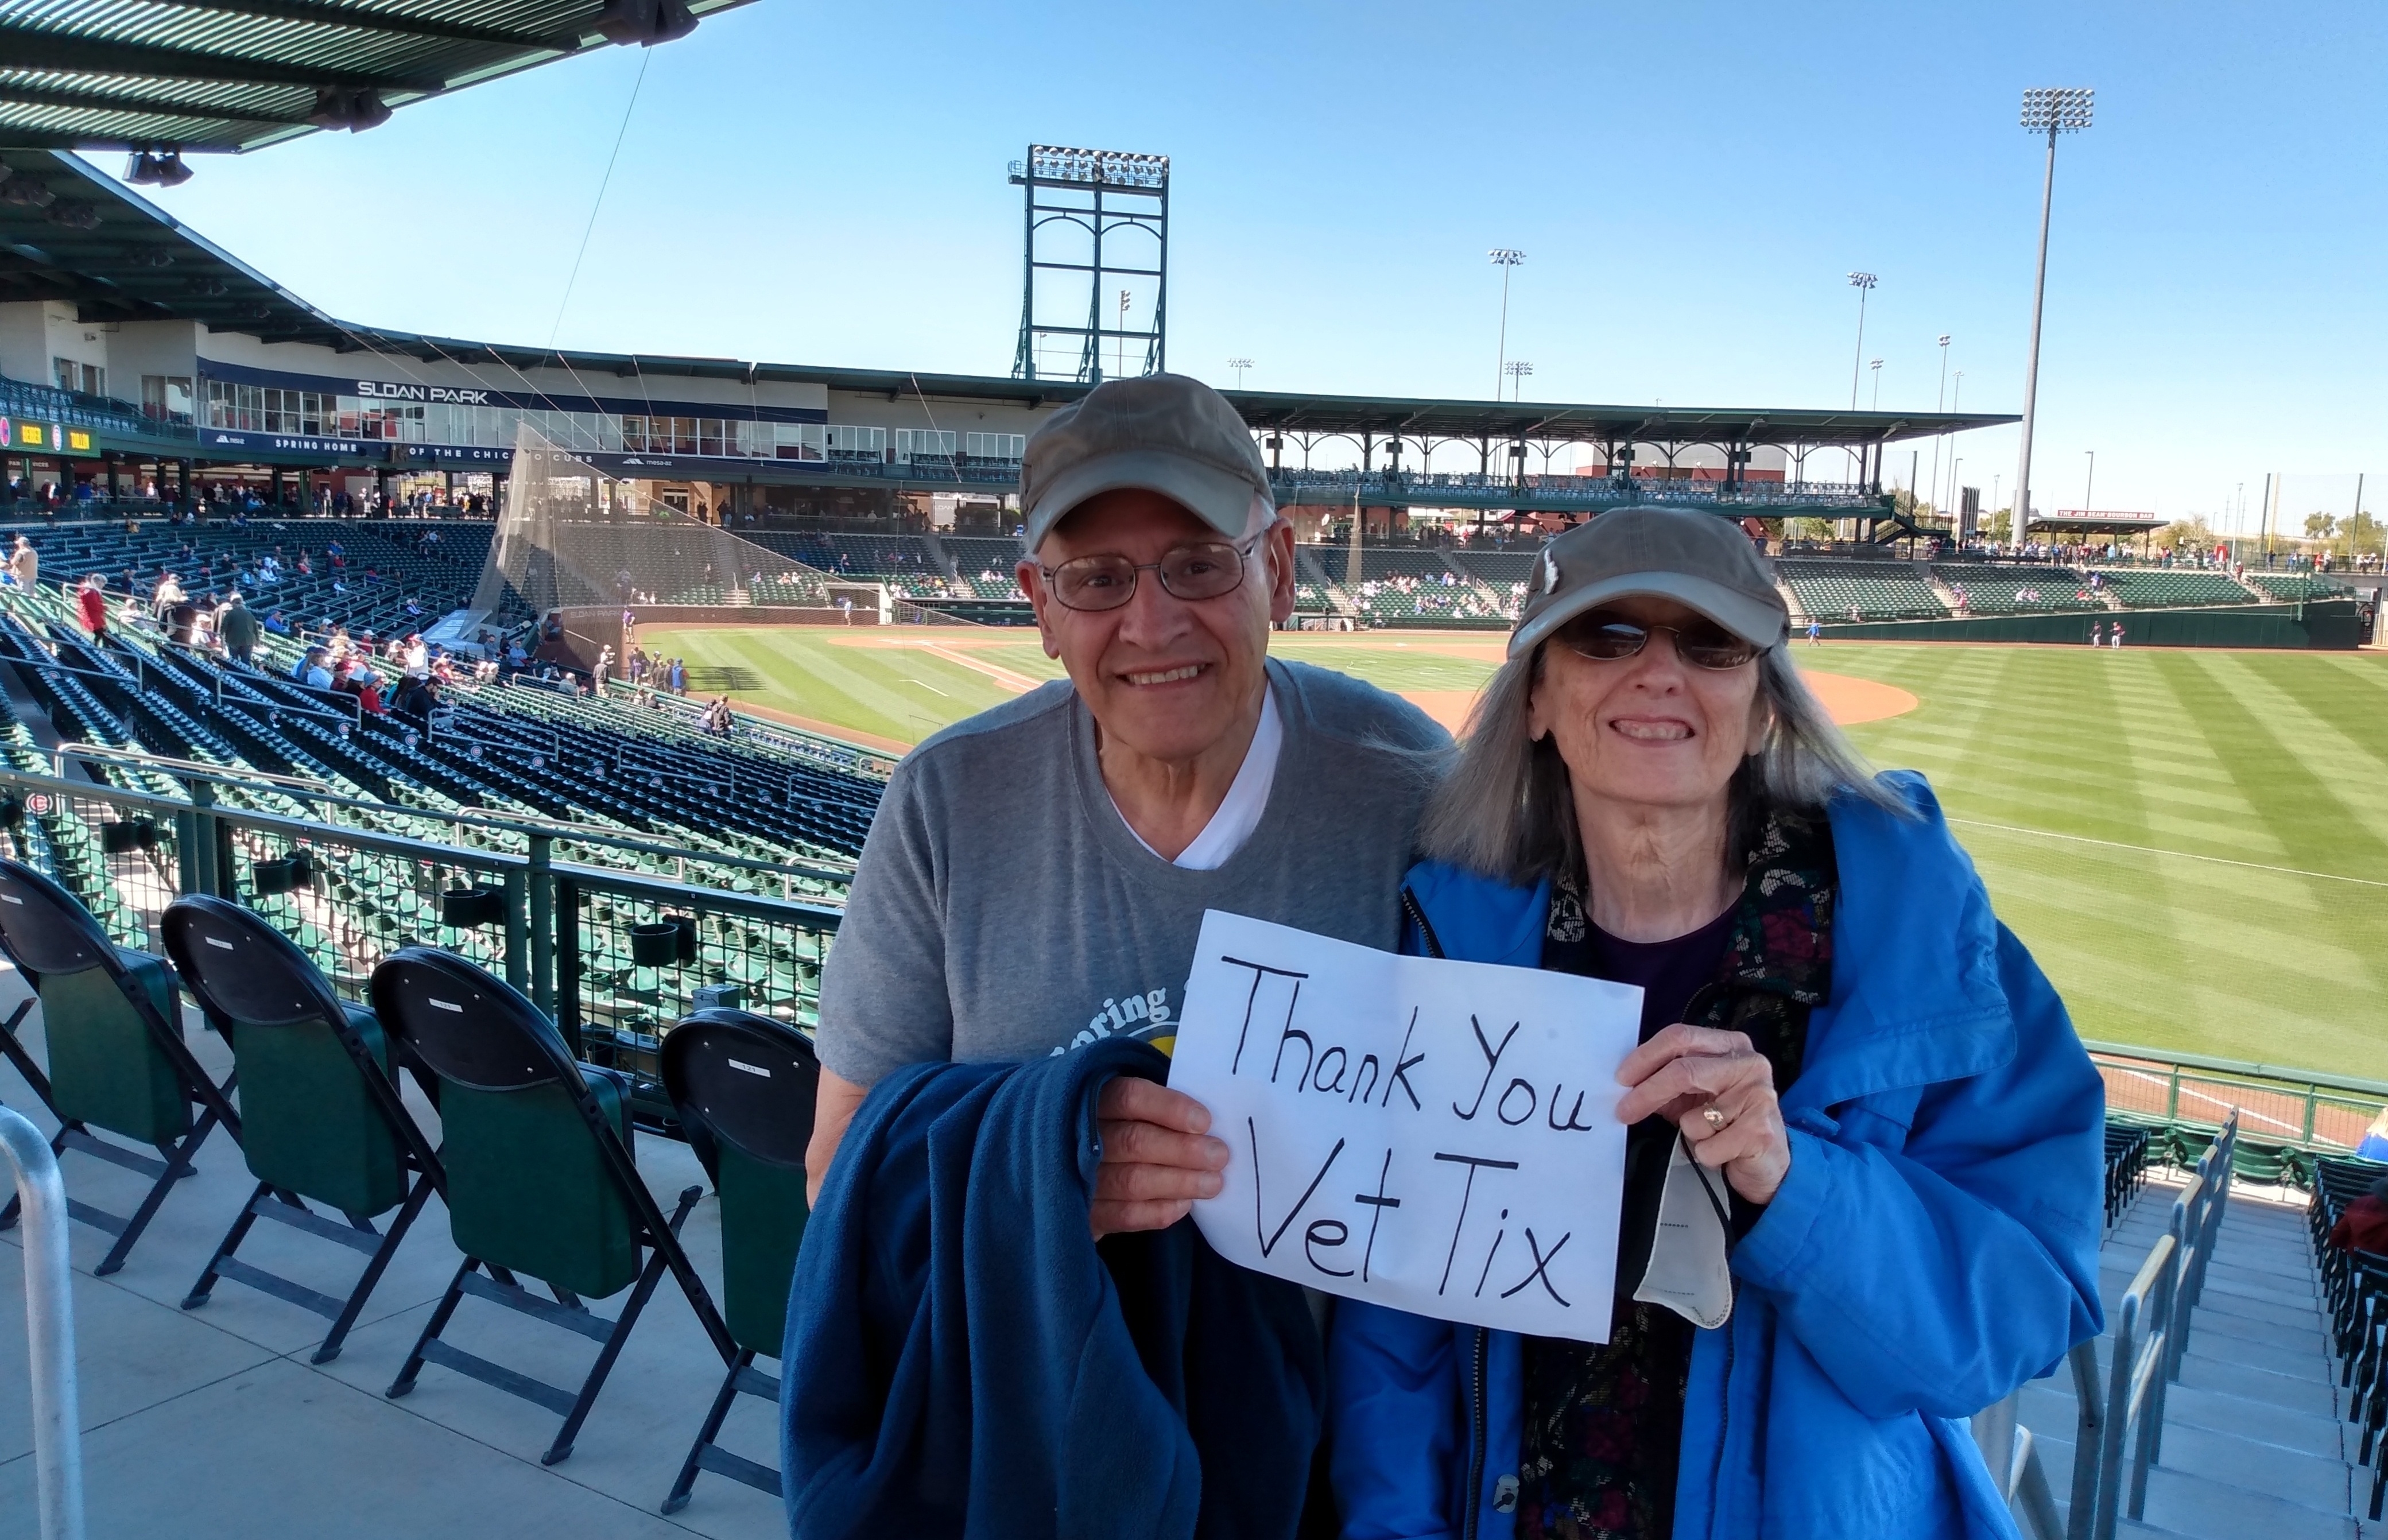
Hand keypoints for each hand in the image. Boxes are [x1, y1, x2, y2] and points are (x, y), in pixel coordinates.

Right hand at [1090, 1078, 1227, 1238]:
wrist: (1068, 1171)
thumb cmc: (1115, 1131)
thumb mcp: (1128, 1109)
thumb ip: (1158, 1111)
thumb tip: (1206, 1127)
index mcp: (1093, 1099)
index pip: (1130, 1097)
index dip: (1169, 1108)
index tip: (1204, 1121)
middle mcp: (1079, 1137)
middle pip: (1133, 1141)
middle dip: (1183, 1150)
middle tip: (1219, 1156)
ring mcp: (1077, 1179)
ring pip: (1132, 1181)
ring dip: (1178, 1182)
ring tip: (1213, 1183)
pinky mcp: (1084, 1216)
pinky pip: (1125, 1216)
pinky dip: (1158, 1211)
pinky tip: (1184, 1205)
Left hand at [1615, 1023, 1790, 1205]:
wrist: (1768, 1161)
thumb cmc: (1725, 1123)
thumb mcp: (1693, 1096)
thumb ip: (1666, 1084)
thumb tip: (1626, 1085)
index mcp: (1730, 1045)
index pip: (1681, 1037)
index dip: (1645, 1057)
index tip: (1621, 1078)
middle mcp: (1749, 1064)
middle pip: (1683, 1070)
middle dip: (1647, 1093)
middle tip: (1624, 1111)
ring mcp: (1759, 1095)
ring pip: (1694, 1118)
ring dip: (1689, 1134)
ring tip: (1711, 1137)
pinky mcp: (1761, 1130)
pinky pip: (1708, 1146)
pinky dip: (1705, 1155)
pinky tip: (1725, 1152)